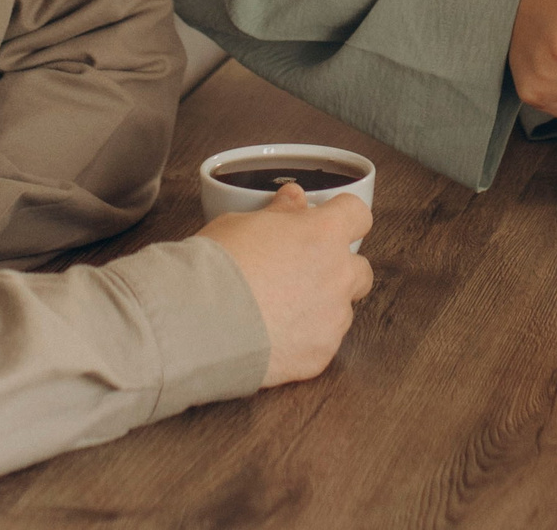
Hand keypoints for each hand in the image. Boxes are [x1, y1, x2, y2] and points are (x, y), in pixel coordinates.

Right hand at [203, 184, 375, 387]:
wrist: (197, 322)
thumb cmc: (215, 267)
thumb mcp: (242, 222)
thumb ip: (278, 213)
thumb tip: (292, 200)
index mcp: (324, 234)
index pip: (357, 214)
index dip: (342, 217)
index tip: (328, 223)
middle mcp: (338, 275)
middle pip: (360, 269)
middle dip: (338, 269)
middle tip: (301, 272)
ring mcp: (332, 319)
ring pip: (342, 310)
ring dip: (322, 307)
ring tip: (280, 310)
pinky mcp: (320, 356)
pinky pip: (322, 344)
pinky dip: (304, 340)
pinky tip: (273, 337)